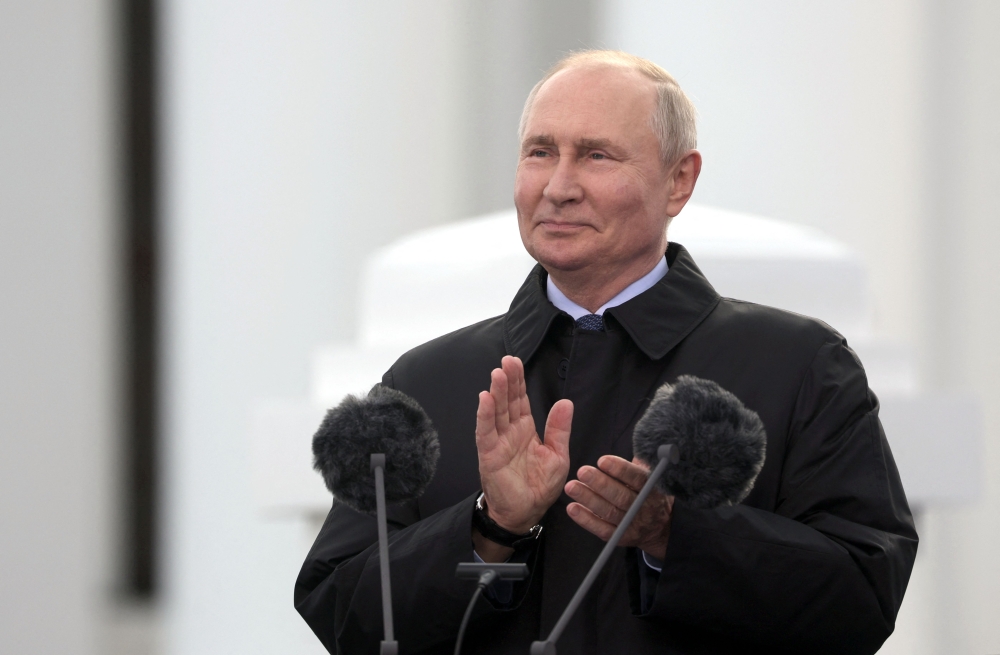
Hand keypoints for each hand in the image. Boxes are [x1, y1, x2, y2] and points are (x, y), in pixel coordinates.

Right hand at [474, 356, 572, 560]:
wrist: (525, 513)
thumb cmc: (539, 486)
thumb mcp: (558, 455)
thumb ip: (559, 429)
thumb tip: (565, 402)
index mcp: (526, 429)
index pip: (521, 400)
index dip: (519, 381)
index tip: (516, 362)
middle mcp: (510, 432)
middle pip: (507, 401)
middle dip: (507, 380)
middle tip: (507, 361)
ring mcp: (498, 441)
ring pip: (496, 412)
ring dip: (496, 392)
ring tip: (498, 374)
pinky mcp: (489, 454)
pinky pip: (486, 431)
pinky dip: (485, 415)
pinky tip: (485, 399)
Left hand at [564, 455, 673, 560]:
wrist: (660, 529)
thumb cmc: (649, 494)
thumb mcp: (652, 477)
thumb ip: (642, 462)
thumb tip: (639, 439)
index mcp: (652, 489)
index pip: (637, 478)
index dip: (620, 469)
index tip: (602, 460)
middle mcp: (643, 507)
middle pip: (621, 496)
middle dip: (600, 483)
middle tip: (582, 471)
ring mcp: (632, 524)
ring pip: (609, 512)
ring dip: (588, 499)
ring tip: (571, 487)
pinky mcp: (621, 537)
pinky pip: (603, 529)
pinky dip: (586, 520)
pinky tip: (573, 508)